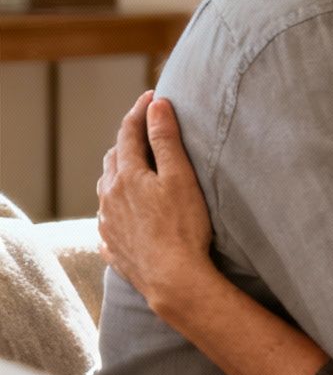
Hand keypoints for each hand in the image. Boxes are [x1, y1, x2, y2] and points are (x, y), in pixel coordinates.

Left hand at [96, 91, 219, 313]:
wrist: (172, 278)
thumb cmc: (183, 226)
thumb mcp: (180, 177)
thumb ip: (166, 139)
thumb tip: (156, 105)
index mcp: (126, 176)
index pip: (129, 133)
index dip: (140, 111)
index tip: (152, 96)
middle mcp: (109, 196)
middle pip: (114, 159)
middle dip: (128, 140)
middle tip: (145, 131)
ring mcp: (107, 223)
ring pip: (107, 188)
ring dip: (119, 173)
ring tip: (135, 170)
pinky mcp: (112, 245)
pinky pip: (108, 219)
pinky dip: (117, 206)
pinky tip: (127, 213)